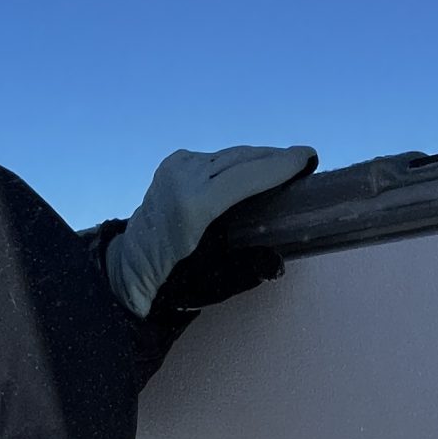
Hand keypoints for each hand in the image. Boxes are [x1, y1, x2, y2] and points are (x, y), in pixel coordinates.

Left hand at [102, 144, 316, 318]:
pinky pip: (214, 158)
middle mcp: (182, 179)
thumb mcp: (211, 283)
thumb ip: (247, 271)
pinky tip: (252, 169)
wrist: (130, 265)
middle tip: (304, 158)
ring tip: (283, 163)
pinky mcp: (173, 163)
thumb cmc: (173, 279)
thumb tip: (279, 262)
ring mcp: (175, 167)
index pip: (245, 176)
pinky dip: (237, 162)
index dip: (279, 165)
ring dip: (257, 158)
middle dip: (274, 158)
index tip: (307, 157)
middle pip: (240, 160)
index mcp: (192, 206)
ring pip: (228, 155)